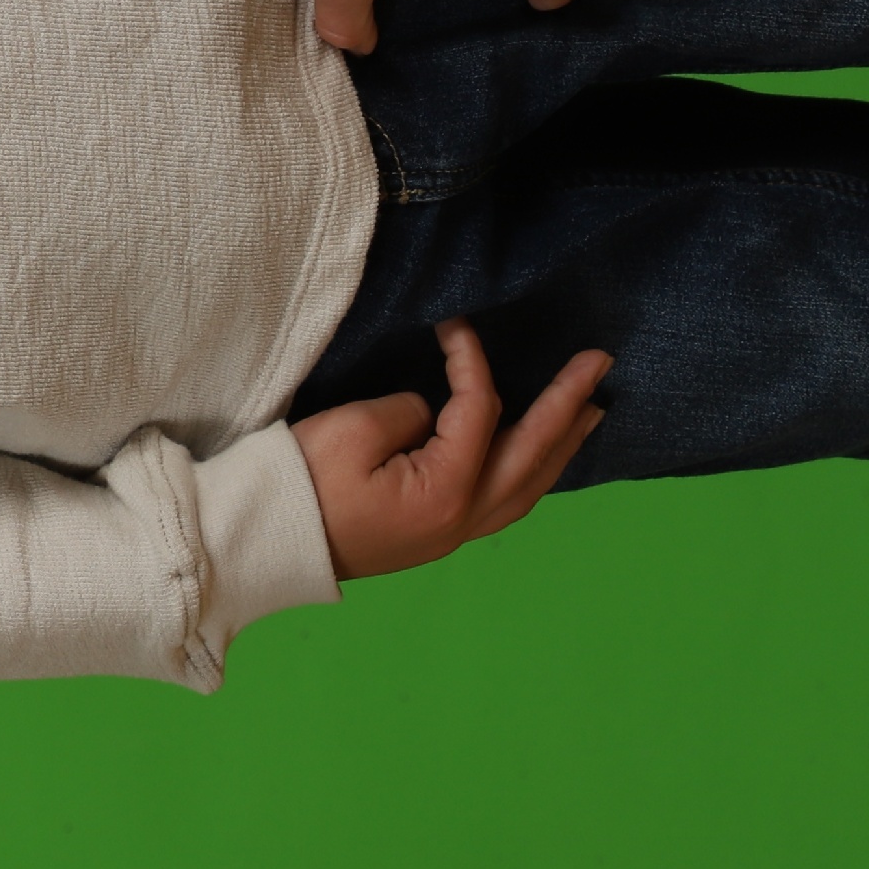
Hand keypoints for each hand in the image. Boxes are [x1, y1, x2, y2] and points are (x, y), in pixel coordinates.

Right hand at [291, 319, 609, 579]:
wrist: (268, 545)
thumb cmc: (303, 485)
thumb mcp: (350, 432)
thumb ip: (408, 412)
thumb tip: (432, 417)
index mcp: (446, 489)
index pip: (479, 410)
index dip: (471, 361)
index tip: (454, 323)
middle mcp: (465, 517)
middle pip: (532, 454)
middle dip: (568, 405)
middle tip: (600, 364)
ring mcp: (455, 533)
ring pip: (528, 486)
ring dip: (561, 444)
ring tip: (592, 412)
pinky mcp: (439, 536)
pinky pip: (508, 501)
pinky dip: (533, 471)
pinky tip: (538, 457)